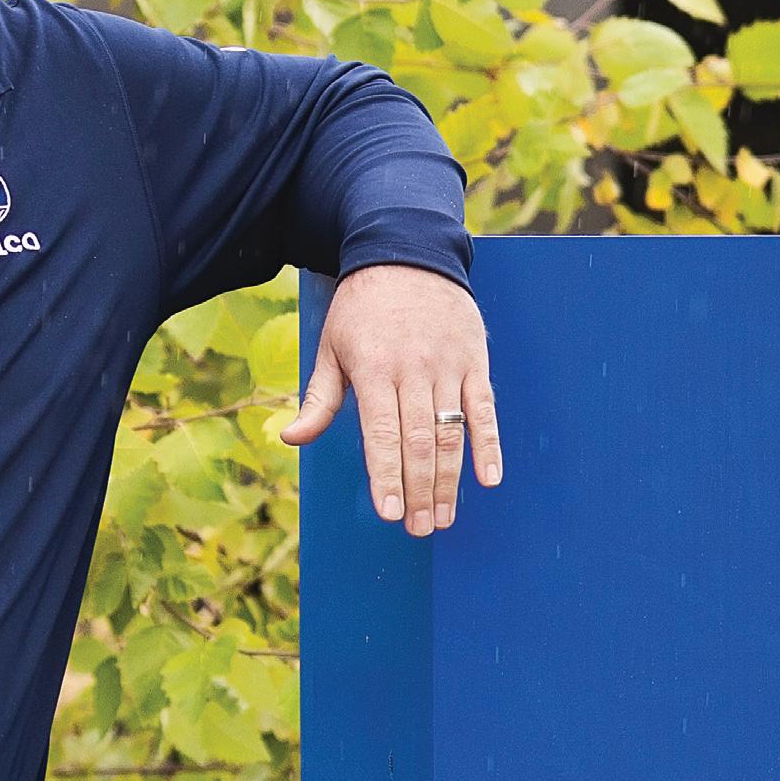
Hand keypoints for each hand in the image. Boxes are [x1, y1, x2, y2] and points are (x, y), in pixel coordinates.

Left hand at [281, 263, 501, 537]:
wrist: (406, 251)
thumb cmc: (362, 308)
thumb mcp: (331, 346)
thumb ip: (319, 398)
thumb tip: (291, 439)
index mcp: (373, 368)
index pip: (381, 434)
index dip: (386, 476)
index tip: (390, 513)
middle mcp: (413, 368)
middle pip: (419, 441)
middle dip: (420, 490)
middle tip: (421, 529)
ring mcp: (448, 364)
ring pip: (452, 431)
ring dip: (450, 479)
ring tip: (444, 516)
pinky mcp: (474, 360)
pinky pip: (485, 408)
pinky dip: (489, 444)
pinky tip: (489, 479)